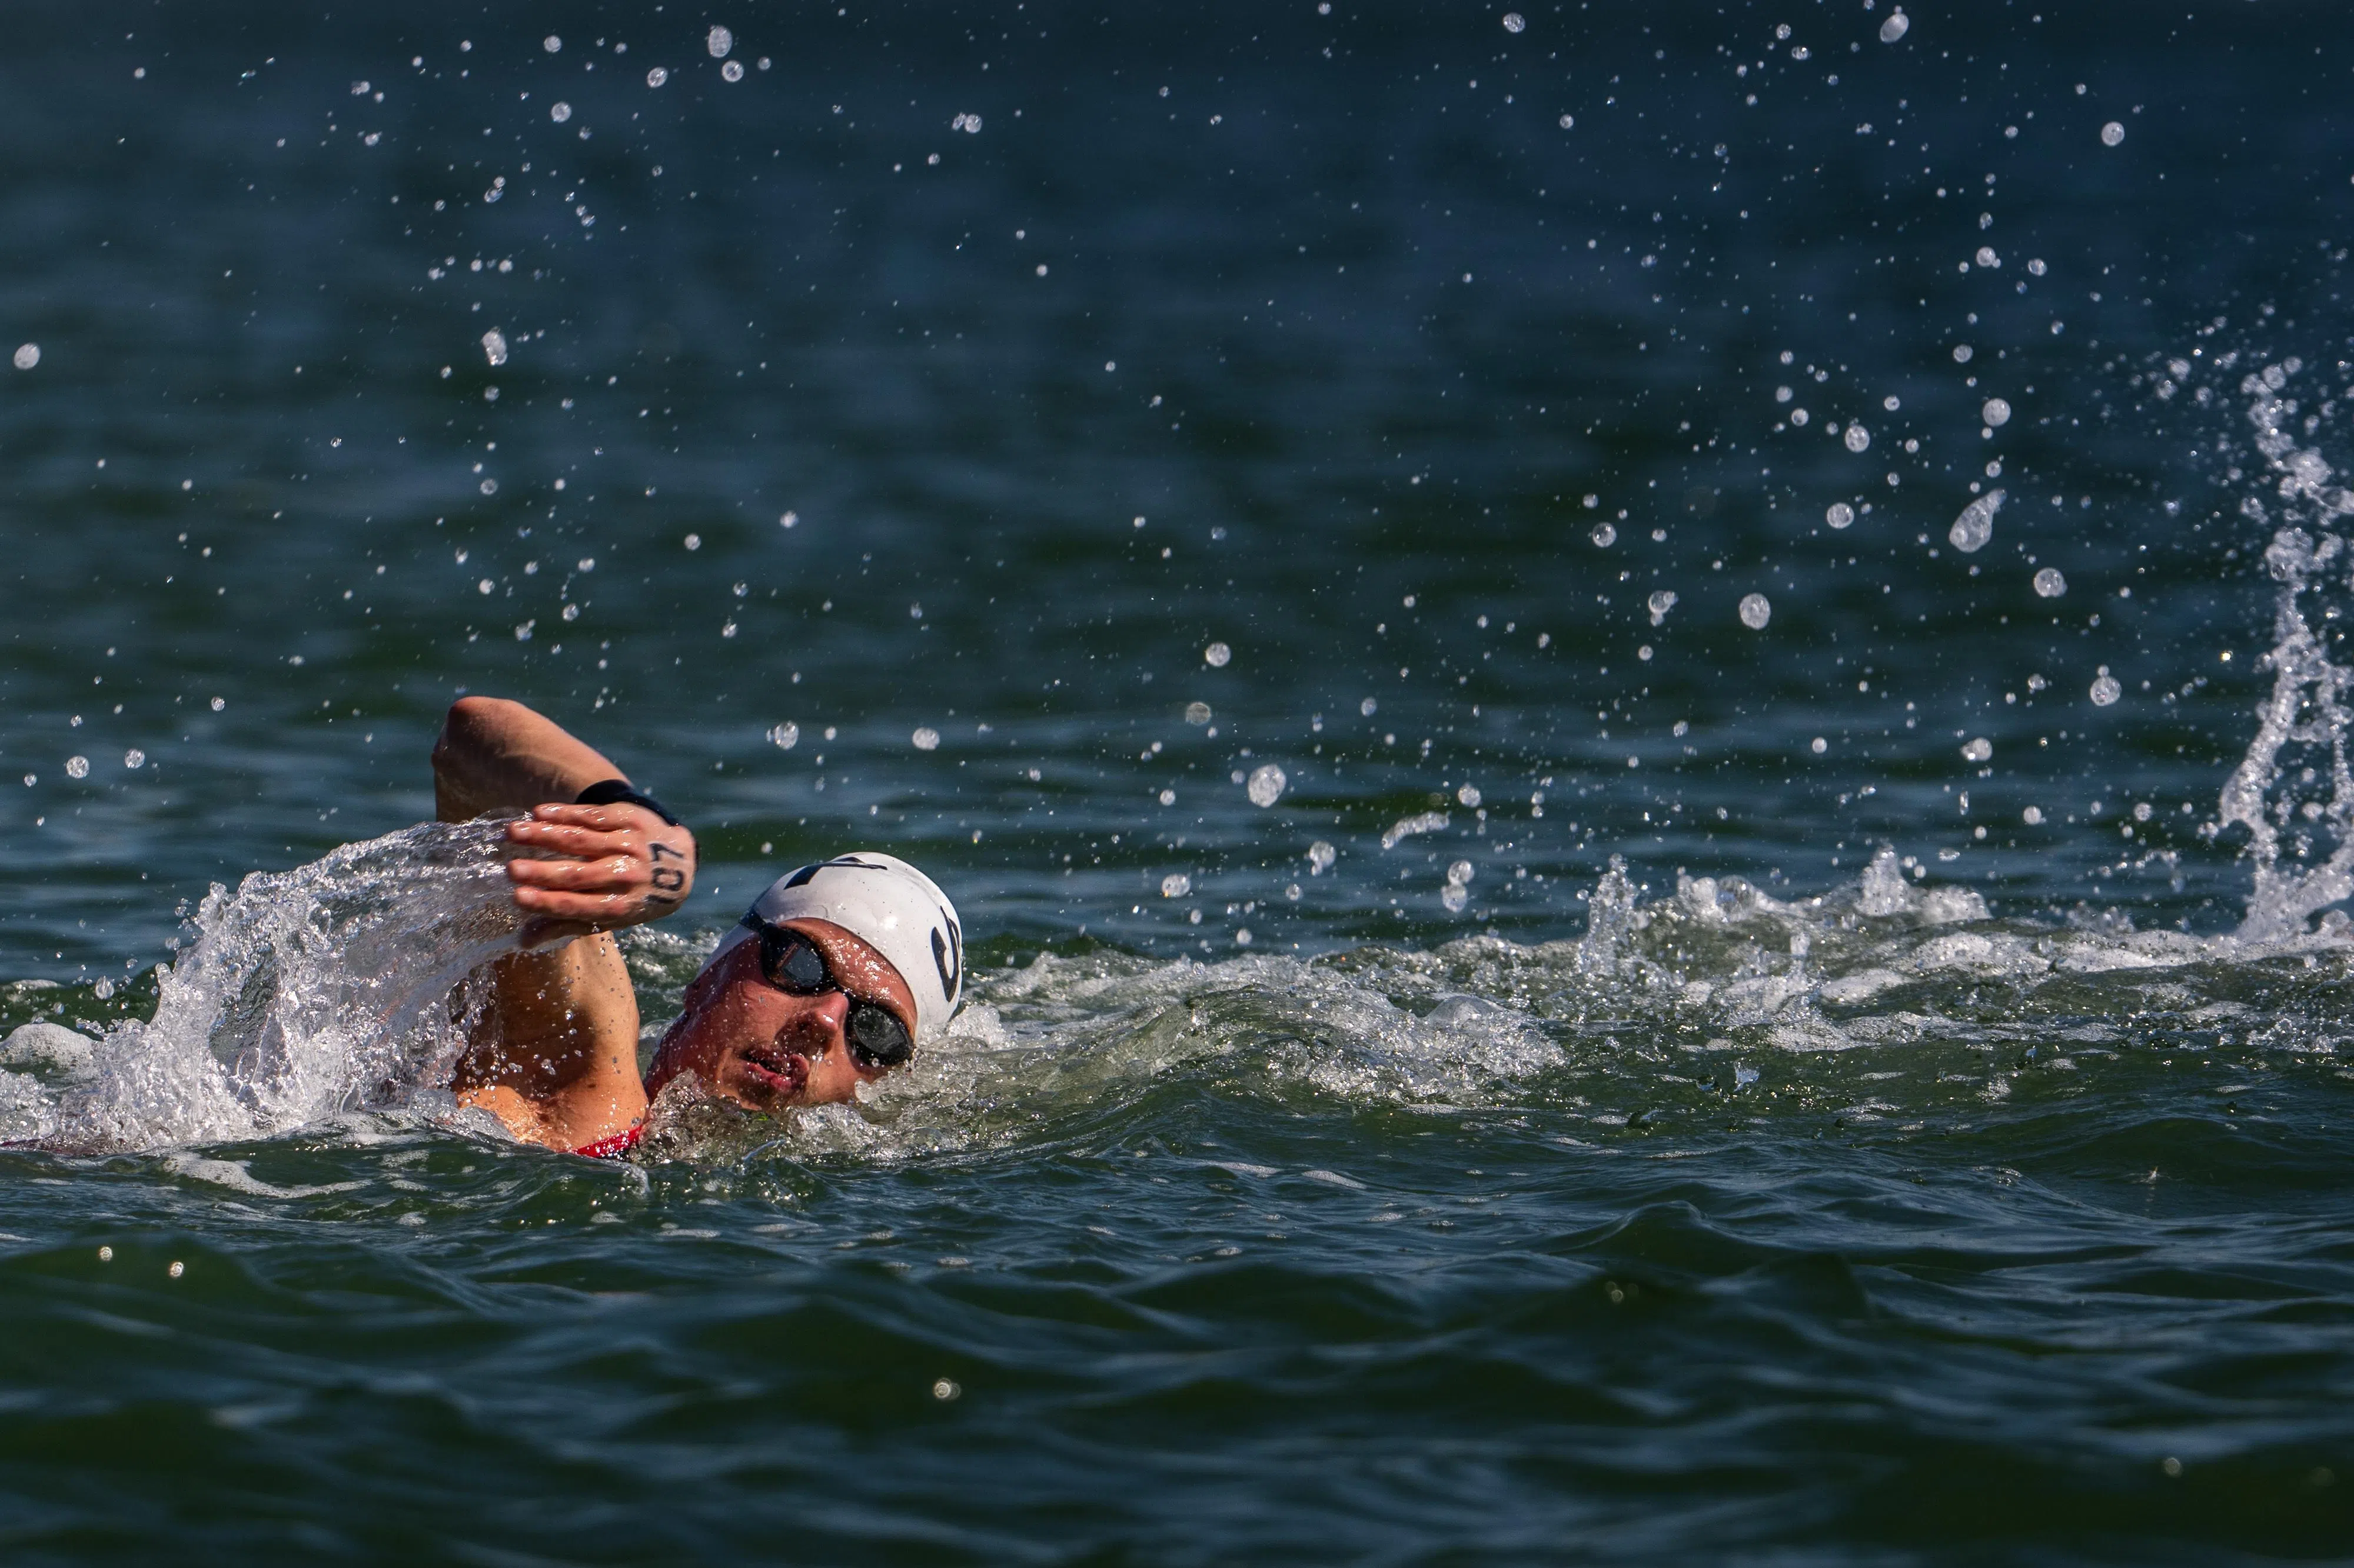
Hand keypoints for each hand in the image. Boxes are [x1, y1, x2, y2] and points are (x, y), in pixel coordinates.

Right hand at [501, 802, 697, 947]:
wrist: (680, 863)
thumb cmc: (633, 896)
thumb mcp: (609, 916)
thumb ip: (566, 924)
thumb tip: (522, 941)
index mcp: (622, 906)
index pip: (581, 906)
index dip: (549, 903)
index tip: (517, 897)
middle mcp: (628, 875)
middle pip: (580, 874)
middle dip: (543, 872)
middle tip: (509, 869)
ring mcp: (631, 845)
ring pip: (582, 839)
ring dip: (545, 835)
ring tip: (513, 832)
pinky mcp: (630, 820)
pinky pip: (593, 816)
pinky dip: (565, 814)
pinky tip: (538, 813)